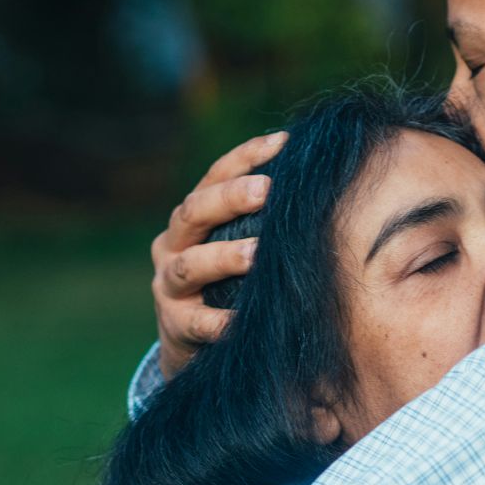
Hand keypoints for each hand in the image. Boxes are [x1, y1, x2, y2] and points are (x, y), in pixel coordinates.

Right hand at [149, 131, 286, 374]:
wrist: (188, 342)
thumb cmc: (224, 282)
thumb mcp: (233, 244)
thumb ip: (260, 218)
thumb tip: (315, 177)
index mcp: (190, 218)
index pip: (214, 177)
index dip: (246, 157)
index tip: (283, 143)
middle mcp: (172, 245)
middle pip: (194, 212)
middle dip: (231, 199)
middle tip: (268, 190)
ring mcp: (169, 285)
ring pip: (191, 265)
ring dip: (225, 257)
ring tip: (257, 254)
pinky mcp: (174, 325)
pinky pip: (197, 322)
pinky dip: (220, 321)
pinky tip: (242, 319)